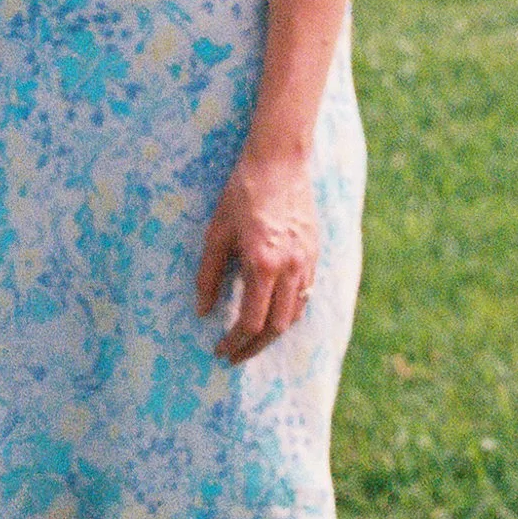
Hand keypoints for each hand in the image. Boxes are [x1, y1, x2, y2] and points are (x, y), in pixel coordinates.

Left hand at [195, 149, 319, 362]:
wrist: (279, 162)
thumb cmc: (241, 194)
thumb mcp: (216, 233)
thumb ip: (208, 275)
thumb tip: (203, 311)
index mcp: (262, 264)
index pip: (250, 321)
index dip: (234, 341)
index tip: (219, 350)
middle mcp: (290, 269)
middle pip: (276, 327)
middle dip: (253, 348)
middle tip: (233, 356)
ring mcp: (307, 263)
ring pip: (294, 315)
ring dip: (272, 335)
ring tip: (251, 342)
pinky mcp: (314, 255)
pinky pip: (305, 297)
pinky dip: (288, 313)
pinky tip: (272, 315)